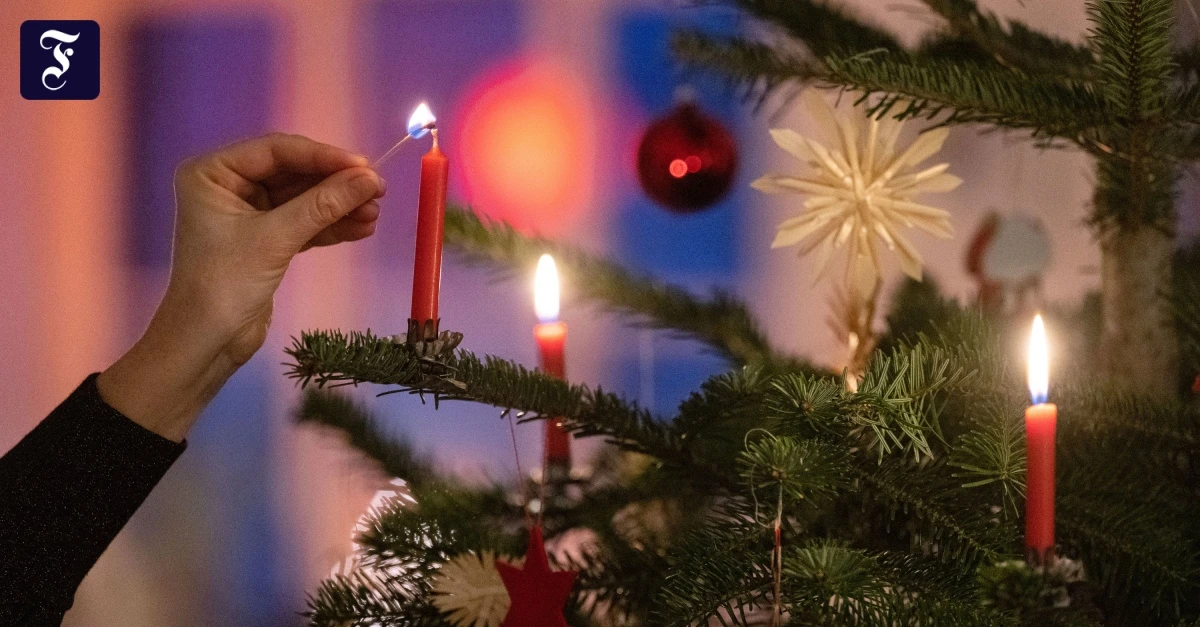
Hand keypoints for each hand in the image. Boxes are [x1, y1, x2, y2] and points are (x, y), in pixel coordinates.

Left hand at [98, 134, 385, 440]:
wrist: (206, 343)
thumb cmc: (225, 284)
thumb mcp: (276, 239)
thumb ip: (324, 204)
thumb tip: (372, 179)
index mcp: (213, 173)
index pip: (276, 151)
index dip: (323, 157)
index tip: (365, 167)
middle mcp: (228, 185)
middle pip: (293, 173)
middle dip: (335, 184)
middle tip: (377, 191)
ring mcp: (247, 213)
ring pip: (303, 199)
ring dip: (339, 206)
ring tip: (374, 214)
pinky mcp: (264, 239)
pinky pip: (303, 222)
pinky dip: (330, 226)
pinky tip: (361, 229)